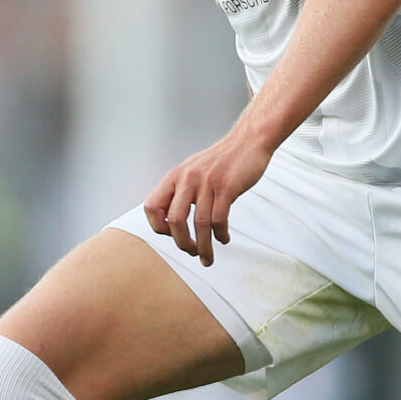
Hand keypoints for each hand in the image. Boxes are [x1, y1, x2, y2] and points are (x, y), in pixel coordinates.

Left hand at [144, 128, 274, 265]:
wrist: (248, 141)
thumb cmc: (221, 160)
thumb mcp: (192, 170)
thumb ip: (181, 190)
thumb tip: (170, 219)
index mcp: (175, 176)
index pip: (152, 207)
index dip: (158, 227)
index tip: (172, 235)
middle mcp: (187, 178)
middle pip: (174, 221)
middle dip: (182, 243)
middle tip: (191, 252)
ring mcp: (207, 183)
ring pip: (200, 224)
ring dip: (204, 247)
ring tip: (207, 258)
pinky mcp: (227, 187)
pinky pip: (219, 219)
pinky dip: (220, 235)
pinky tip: (223, 238)